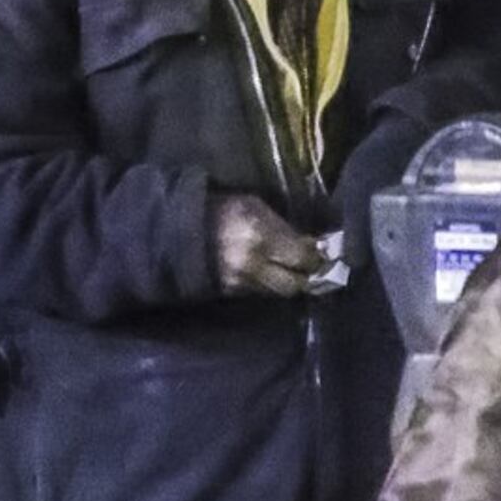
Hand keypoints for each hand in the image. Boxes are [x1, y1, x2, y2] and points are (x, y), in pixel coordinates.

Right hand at [213, 193, 328, 297]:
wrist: (177, 228)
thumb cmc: (221, 210)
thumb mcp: (255, 207)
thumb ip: (284, 227)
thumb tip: (312, 244)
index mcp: (259, 235)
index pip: (302, 258)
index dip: (316, 258)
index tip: (323, 254)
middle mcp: (251, 263)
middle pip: (294, 284)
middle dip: (307, 276)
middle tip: (313, 268)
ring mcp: (239, 280)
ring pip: (279, 292)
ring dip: (289, 282)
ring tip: (293, 270)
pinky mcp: (230, 292)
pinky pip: (261, 293)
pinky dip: (270, 284)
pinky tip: (271, 272)